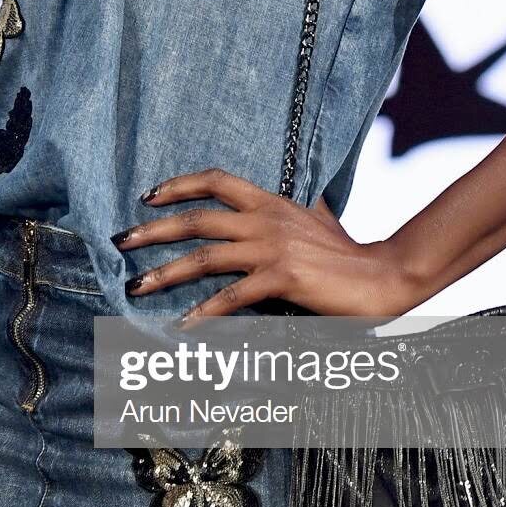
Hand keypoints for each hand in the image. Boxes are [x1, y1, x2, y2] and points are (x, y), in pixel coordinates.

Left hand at [114, 167, 419, 324]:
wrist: (384, 275)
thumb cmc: (351, 254)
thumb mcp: (318, 219)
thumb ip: (298, 211)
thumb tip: (295, 202)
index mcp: (272, 202)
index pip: (217, 180)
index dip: (179, 185)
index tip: (149, 197)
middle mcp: (266, 219)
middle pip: (197, 218)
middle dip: (153, 231)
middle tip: (120, 241)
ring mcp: (273, 248)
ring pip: (205, 256)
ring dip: (165, 274)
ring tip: (136, 288)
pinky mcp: (282, 278)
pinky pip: (232, 296)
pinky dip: (204, 312)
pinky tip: (184, 326)